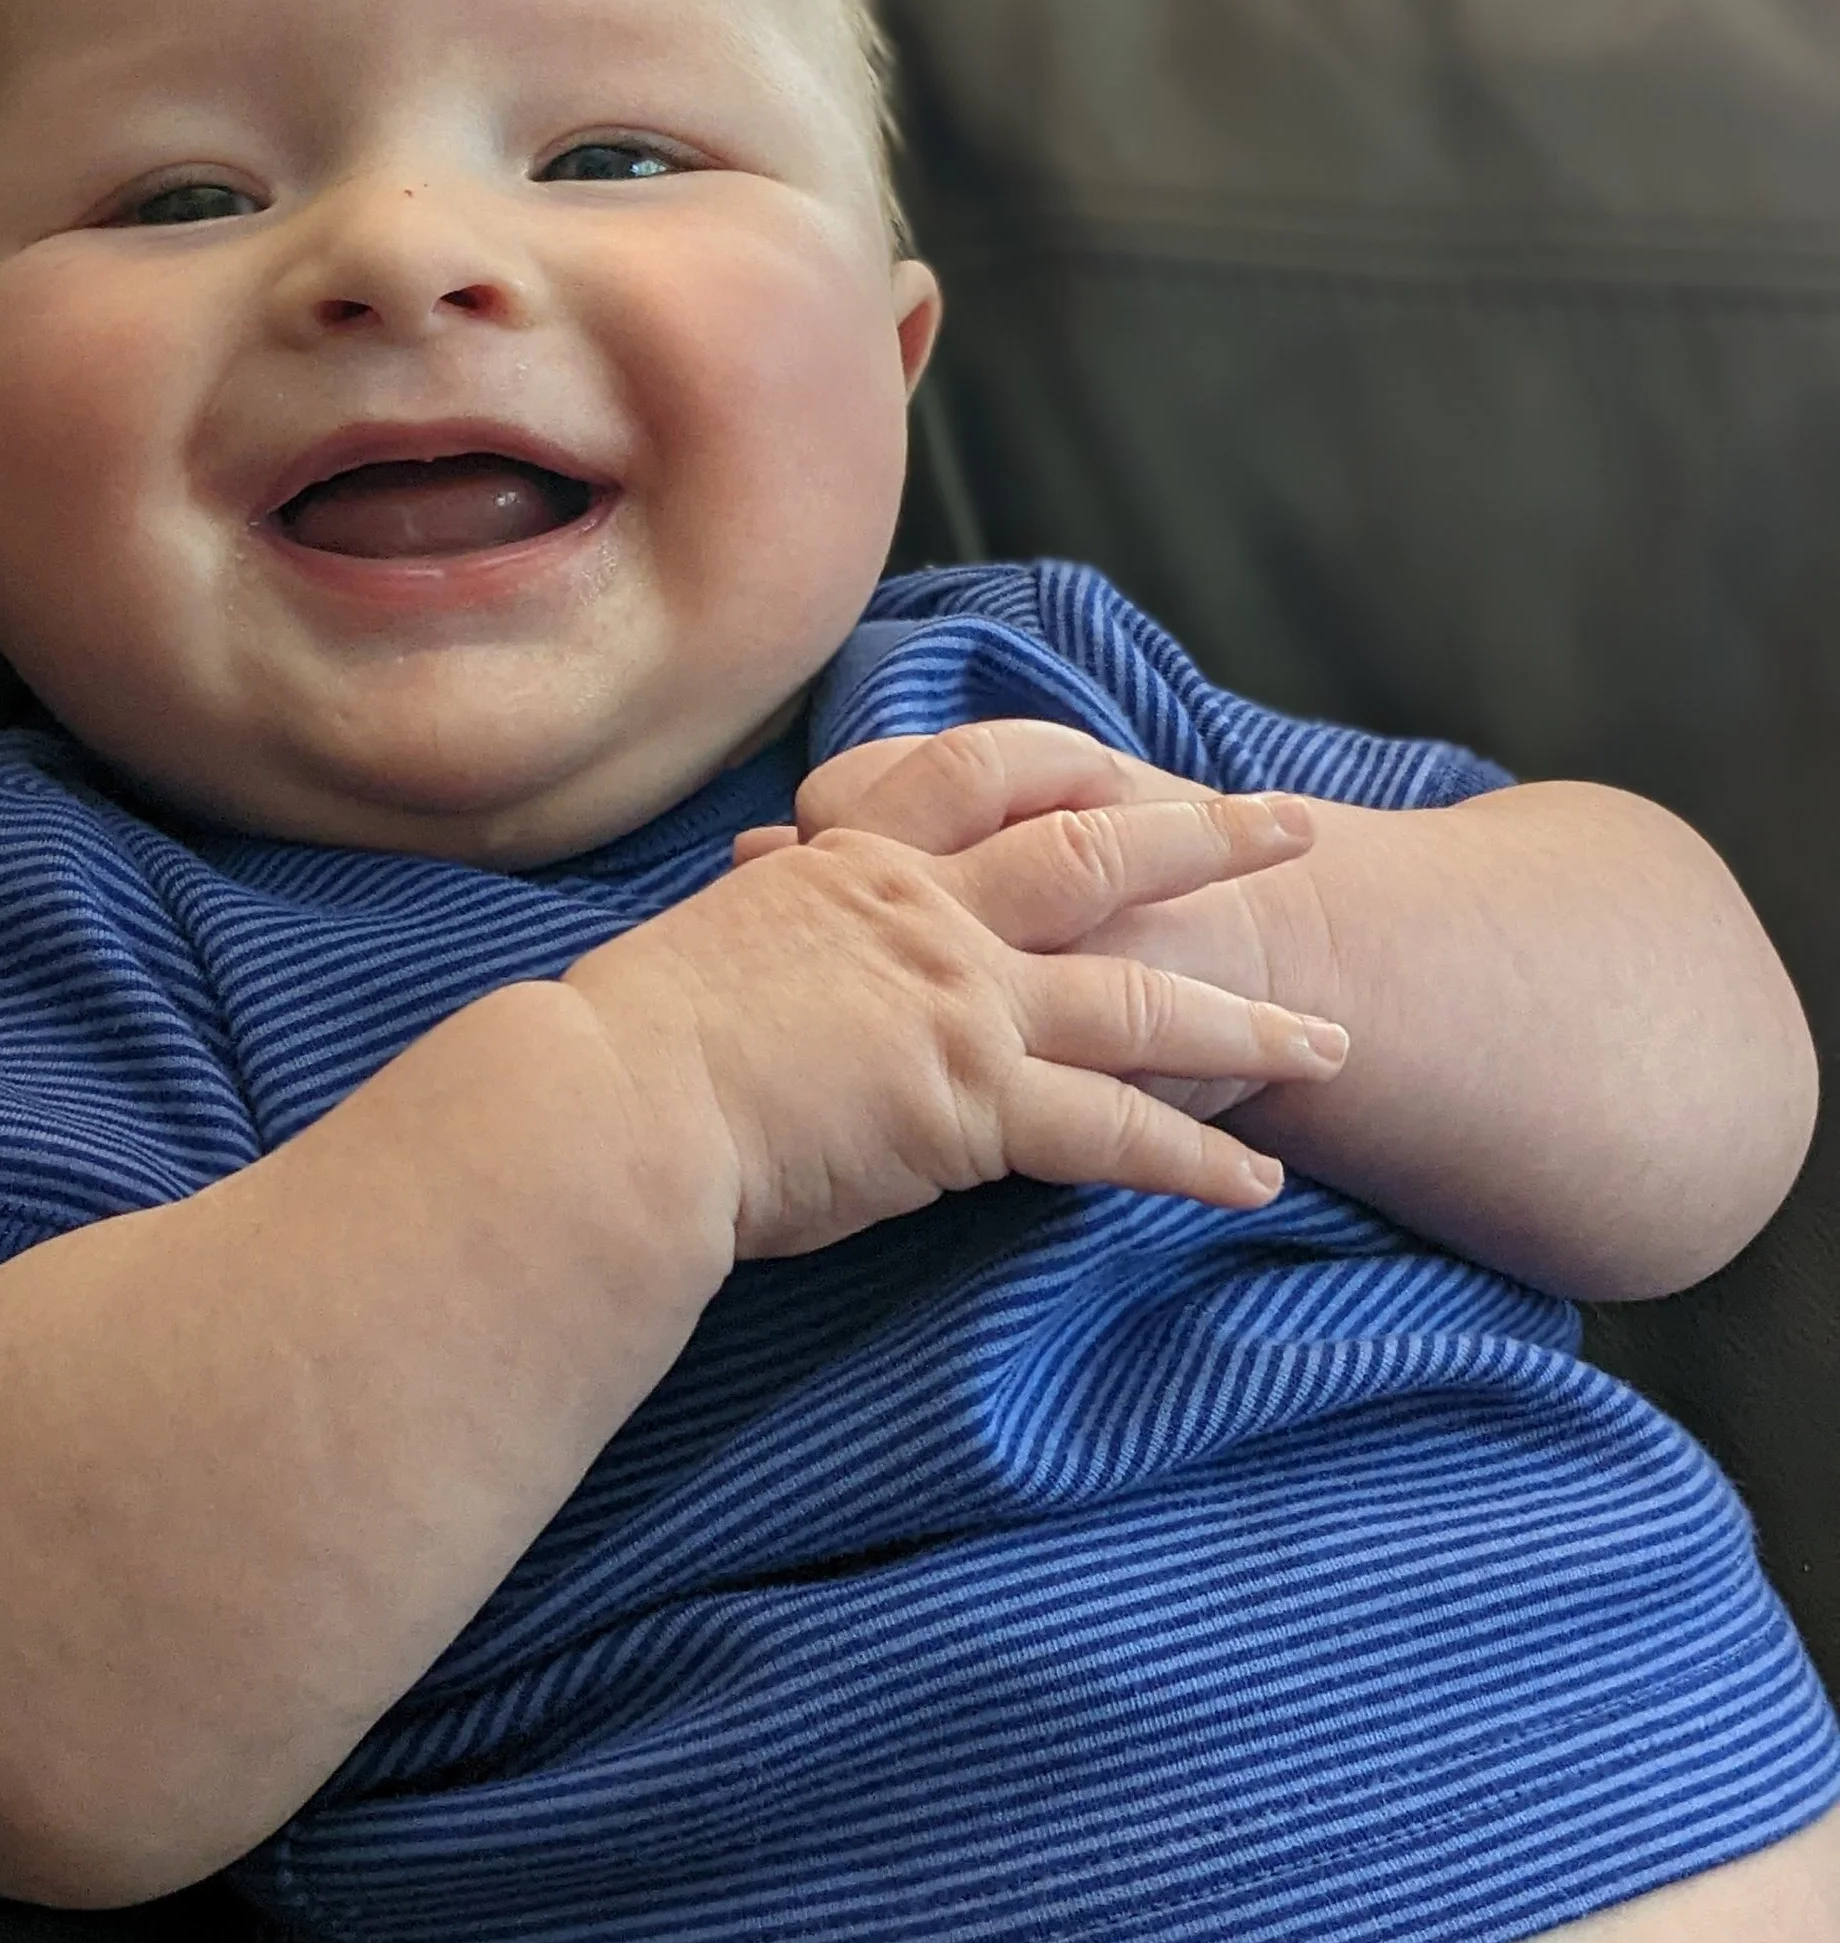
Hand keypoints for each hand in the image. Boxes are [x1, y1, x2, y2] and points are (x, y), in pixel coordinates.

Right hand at [567, 782, 1347, 1260]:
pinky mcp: (970, 1100)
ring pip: (1136, 1001)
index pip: (979, 775)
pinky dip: (1189, 1158)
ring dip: (1243, 1027)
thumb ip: (767, 906)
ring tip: (1326, 1050)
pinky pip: (1110, 1129)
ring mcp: (959, 1002)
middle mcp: (927, 914)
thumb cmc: (629, 1038)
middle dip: (1206, 840)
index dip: (1062, 761)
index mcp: (858, 864)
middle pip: (1097, 856)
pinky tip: (1253, 1182)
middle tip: (1293, 826)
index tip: (1121, 761)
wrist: (616, 1102)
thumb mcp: (711, 937)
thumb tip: (759, 884)